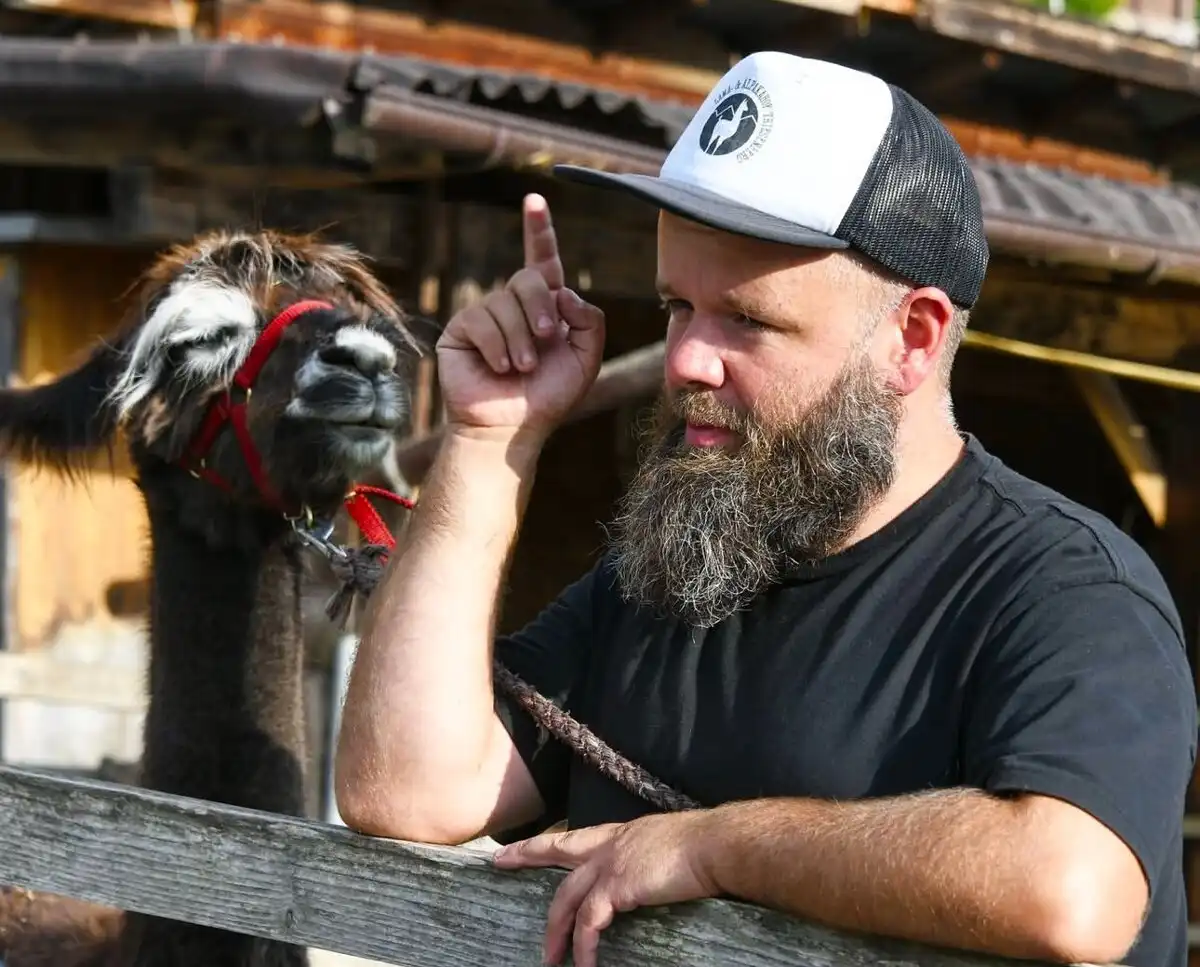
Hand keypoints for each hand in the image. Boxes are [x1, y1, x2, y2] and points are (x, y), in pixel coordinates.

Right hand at [435, 193, 605, 444]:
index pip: (543, 261)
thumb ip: (589, 320)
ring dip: (520, 339)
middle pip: (530, 277)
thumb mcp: (585, 358)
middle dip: (541, 309)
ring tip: (521, 369)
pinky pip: (481, 320)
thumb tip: (562, 291)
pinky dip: (497, 347)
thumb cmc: (548, 398)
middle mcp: (513, 306)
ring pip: (505, 301)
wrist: (512, 429)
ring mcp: (485, 316)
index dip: (538, 230)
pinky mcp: (461, 330)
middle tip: (545, 342)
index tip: (534, 199)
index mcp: (545, 308)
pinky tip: (499, 368)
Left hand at [492, 814, 718, 966]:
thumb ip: (644, 859)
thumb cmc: (701, 847)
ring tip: (549, 959)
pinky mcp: (618, 886)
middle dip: (526, 856)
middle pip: (557, 852)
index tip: (518, 844)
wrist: (714, 846)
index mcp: (620, 835)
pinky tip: (585, 963)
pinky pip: (590, 922)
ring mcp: (611, 864)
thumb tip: (644, 877)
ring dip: (556, 931)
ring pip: (568, 898)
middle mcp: (610, 845)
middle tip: (500, 864)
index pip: (574, 838)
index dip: (544, 842)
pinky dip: (584, 945)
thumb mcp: (662, 846)